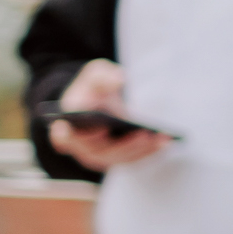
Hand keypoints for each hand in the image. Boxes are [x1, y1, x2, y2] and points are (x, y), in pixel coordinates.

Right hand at [44, 60, 166, 171]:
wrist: (97, 100)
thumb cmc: (93, 88)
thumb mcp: (95, 74)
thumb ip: (104, 76)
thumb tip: (119, 80)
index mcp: (66, 126)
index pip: (66, 137)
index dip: (80, 136)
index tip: (100, 128)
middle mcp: (79, 147)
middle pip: (100, 152)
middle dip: (124, 144)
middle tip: (145, 134)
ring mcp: (97, 156)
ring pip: (119, 158)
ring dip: (142, 149)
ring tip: (162, 138)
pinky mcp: (115, 158)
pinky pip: (132, 159)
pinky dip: (149, 151)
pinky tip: (165, 142)